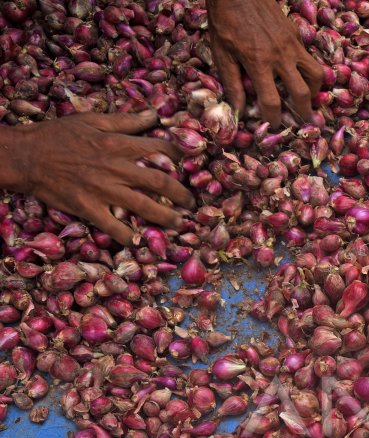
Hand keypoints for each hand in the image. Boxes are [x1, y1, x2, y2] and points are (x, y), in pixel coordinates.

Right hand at [0, 111, 193, 245]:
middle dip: (181, 194)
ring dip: (167, 218)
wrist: (25, 155)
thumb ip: (126, 120)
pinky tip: (141, 242)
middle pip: (160, 182)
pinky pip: (115, 228)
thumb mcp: (92, 120)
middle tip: (192, 203)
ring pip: (145, 207)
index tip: (191, 164)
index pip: (160, 148)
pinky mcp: (89, 208)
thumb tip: (154, 113)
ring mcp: (103, 190)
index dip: (180, 156)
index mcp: (118, 144)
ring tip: (180, 224)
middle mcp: (116, 168)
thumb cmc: (57, 135)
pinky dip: (130, 237)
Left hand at [207, 0, 322, 127]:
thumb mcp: (221, 52)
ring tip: (307, 95)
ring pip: (315, 74)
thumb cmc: (224, 20)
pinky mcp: (296, 34)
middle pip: (302, 92)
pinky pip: (307, 56)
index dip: (273, 118)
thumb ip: (231, 82)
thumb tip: (237, 108)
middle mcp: (280, 56)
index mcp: (258, 62)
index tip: (274, 125)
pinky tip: (296, 70)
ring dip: (313, 89)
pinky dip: (305, 68)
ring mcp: (292, 44)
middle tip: (303, 119)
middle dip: (304, 111)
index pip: (271, 101)